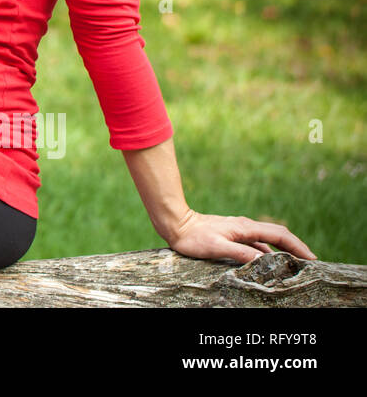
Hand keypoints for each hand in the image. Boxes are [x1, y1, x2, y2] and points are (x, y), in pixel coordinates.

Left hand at [165, 209, 317, 264]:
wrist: (176, 223)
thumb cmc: (194, 237)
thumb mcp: (217, 247)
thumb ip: (241, 253)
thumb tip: (264, 260)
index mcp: (246, 228)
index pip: (279, 235)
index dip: (297, 246)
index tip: (311, 258)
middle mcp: (245, 226)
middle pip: (277, 235)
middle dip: (295, 247)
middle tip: (309, 261)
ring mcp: (239, 230)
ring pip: (267, 239)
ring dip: (282, 250)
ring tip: (293, 264)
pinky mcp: (232, 234)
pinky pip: (256, 243)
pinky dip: (267, 251)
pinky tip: (268, 261)